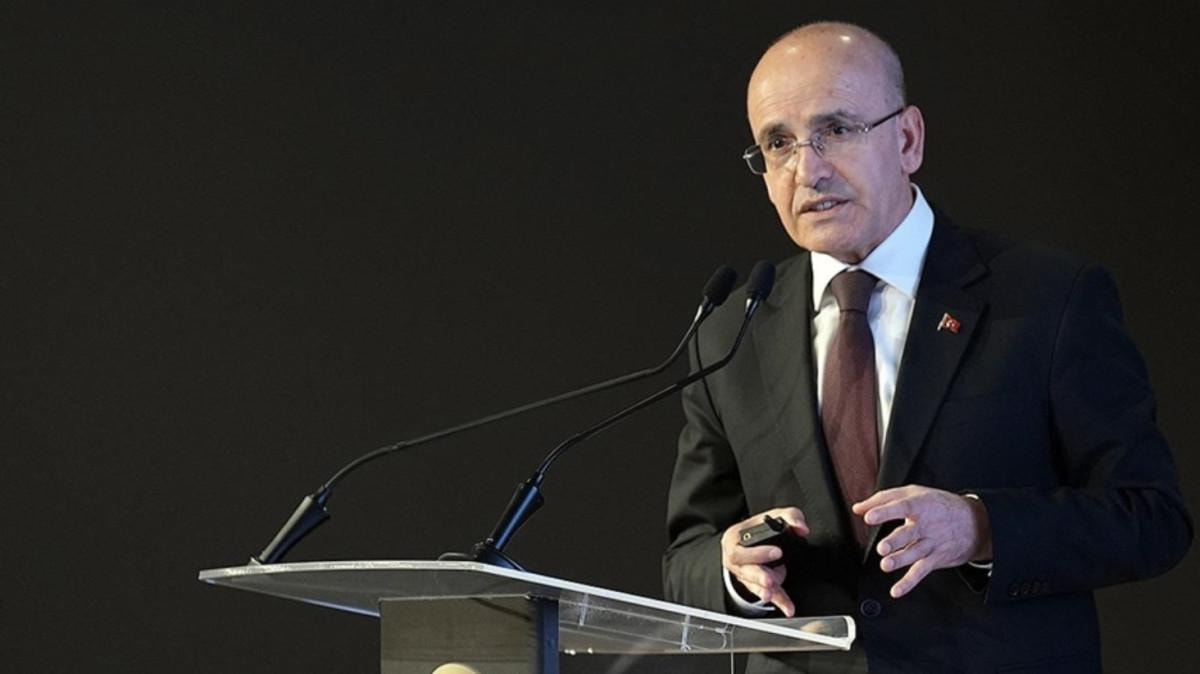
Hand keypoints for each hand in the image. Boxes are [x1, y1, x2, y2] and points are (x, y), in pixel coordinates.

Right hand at [720, 507, 808, 615]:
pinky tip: (788, 608)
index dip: (757, 553)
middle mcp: (736, 560)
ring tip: (772, 593)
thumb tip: (802, 529)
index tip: (778, 552)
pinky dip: (779, 601)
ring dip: (764, 590)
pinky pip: (767, 594)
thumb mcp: (774, 514)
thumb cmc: (759, 527)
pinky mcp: (756, 585)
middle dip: (758, 575)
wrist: (749, 539)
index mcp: (734, 539)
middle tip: (770, 579)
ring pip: (753, 584)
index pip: (738, 548)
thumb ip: (790, 517)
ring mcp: (744, 574)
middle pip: (744, 570)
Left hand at [852, 485, 991, 598]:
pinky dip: (909, 583)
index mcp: (919, 506)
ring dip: (900, 560)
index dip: (884, 511)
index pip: (901, 507)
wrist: (975, 522)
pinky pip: (921, 572)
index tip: (869, 516)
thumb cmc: (938, 505)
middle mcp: (926, 525)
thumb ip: (882, 499)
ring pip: (914, 553)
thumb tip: (858, 509)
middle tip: (882, 547)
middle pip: (909, 533)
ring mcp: (931, 543)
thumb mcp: (913, 493)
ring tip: (886, 565)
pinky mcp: (935, 559)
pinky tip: (896, 590)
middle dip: (895, 541)